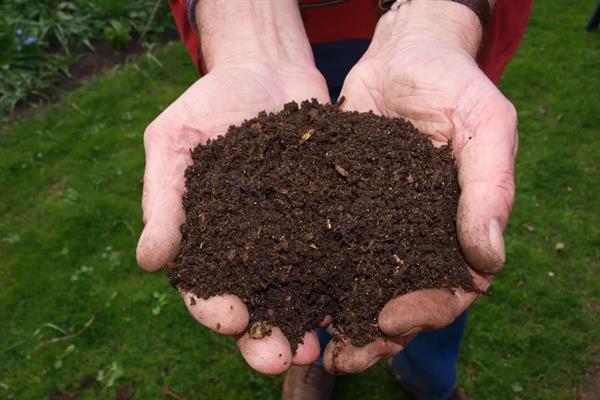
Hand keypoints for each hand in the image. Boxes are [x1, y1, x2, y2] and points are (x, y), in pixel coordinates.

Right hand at [136, 1, 328, 374]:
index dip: (214, 309)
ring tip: (321, 347)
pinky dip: (348, 281)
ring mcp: (293, 236)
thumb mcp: (173, 141)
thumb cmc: (209, 103)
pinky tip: (361, 300)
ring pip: (301, 292)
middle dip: (266, 337)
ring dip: (309, 323)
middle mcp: (251, 249)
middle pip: (257, 304)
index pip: (205, 287)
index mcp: (207, 240)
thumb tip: (149, 261)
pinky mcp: (330, 218)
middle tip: (281, 358)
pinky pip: (339, 254)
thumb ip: (163, 199)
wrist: (265, 69)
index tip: (230, 319)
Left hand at [322, 1, 516, 372]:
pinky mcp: (339, 208)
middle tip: (341, 357)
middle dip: (372, 334)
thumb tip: (489, 260)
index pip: (450, 289)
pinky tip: (283, 293)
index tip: (390, 320)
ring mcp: (376, 225)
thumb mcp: (484, 124)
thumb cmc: (452, 83)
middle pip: (399, 300)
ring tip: (307, 342)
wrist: (402, 54)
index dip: (424, 312)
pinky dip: (307, 274)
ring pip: (358, 284)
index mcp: (457, 228)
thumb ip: (490, 187)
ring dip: (336, 317)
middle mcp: (416, 235)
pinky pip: (324, 248)